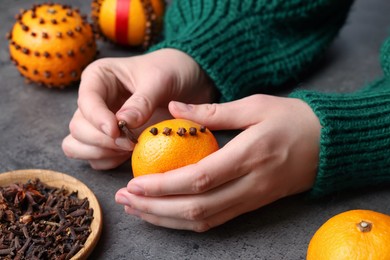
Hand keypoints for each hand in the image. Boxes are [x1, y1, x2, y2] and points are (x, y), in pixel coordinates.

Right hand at [62, 49, 216, 168]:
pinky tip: (130, 154)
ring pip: (78, 145)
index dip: (97, 119)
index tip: (117, 130)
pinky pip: (95, 159)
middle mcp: (93, 101)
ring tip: (129, 148)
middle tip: (130, 143)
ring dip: (101, 153)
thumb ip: (142, 101)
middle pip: (78, 127)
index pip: (86, 101)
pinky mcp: (108, 141)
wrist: (184, 83)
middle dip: (101, 140)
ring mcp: (98, 123)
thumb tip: (122, 123)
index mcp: (98, 78)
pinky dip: (109, 161)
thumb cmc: (170, 72)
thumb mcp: (159, 80)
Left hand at [115, 95, 320, 231]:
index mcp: (250, 155)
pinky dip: (187, 221)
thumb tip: (173, 109)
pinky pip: (216, 220)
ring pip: (204, 220)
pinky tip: (166, 214)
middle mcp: (251, 184)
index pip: (199, 179)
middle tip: (125, 200)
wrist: (329, 143)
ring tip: (138, 209)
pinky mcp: (253, 205)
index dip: (163, 186)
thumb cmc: (291, 118)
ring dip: (167, 219)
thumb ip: (212, 112)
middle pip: (196, 207)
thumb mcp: (254, 105)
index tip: (134, 183)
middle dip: (156, 208)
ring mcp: (253, 199)